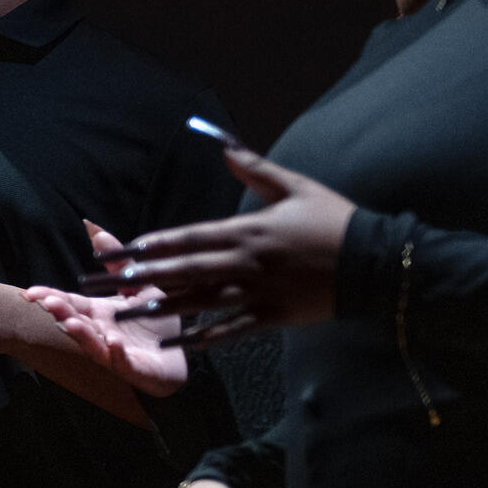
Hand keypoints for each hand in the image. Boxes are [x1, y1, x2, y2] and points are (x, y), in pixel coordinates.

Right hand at [23, 220, 189, 395]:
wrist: (177, 357)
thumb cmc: (155, 323)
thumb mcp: (139, 287)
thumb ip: (118, 263)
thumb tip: (95, 230)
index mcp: (98, 313)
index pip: (69, 303)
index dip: (49, 297)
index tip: (29, 292)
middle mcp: (100, 332)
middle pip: (75, 321)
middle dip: (61, 312)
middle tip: (47, 302)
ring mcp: (114, 352)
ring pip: (92, 344)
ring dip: (81, 334)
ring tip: (72, 323)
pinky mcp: (134, 368)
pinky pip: (123, 362)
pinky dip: (116, 353)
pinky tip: (114, 342)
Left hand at [96, 148, 354, 344]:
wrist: (376, 262)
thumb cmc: (335, 220)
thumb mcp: (296, 187)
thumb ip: (255, 169)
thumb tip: (224, 145)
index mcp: (249, 230)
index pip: (192, 237)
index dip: (156, 244)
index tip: (125, 248)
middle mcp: (247, 262)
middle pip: (187, 270)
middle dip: (146, 276)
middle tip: (111, 282)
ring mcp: (259, 292)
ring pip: (202, 301)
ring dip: (164, 307)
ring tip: (130, 311)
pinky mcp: (274, 316)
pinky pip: (233, 329)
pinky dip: (206, 337)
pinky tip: (179, 343)